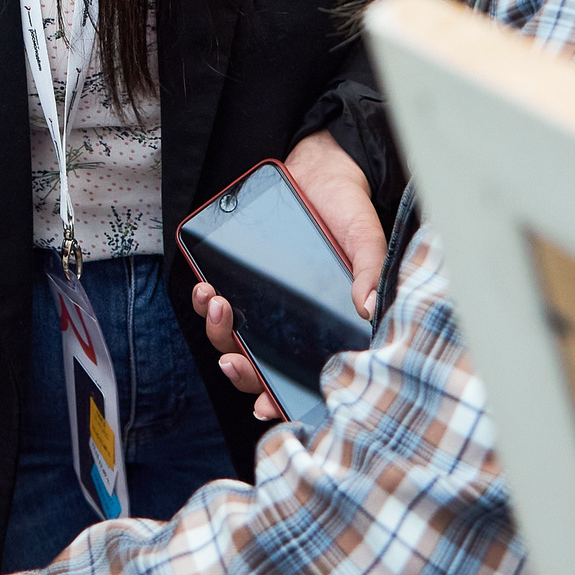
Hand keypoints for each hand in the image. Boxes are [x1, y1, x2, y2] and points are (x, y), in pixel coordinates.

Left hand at [192, 134, 385, 426]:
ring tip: (215, 304)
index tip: (264, 405)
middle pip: (256, 365)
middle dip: (239, 369)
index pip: (298, 376)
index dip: (280, 398)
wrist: (320, 168)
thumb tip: (368, 308)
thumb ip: (369, 271)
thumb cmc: (347, 213)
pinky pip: (214, 300)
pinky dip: (204, 301)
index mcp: (319, 327)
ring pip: (229, 336)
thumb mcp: (366, 240)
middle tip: (231, 358)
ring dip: (216, 331)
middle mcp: (286, 322)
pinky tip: (205, 286)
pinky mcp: (239, 275)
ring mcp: (260, 301)